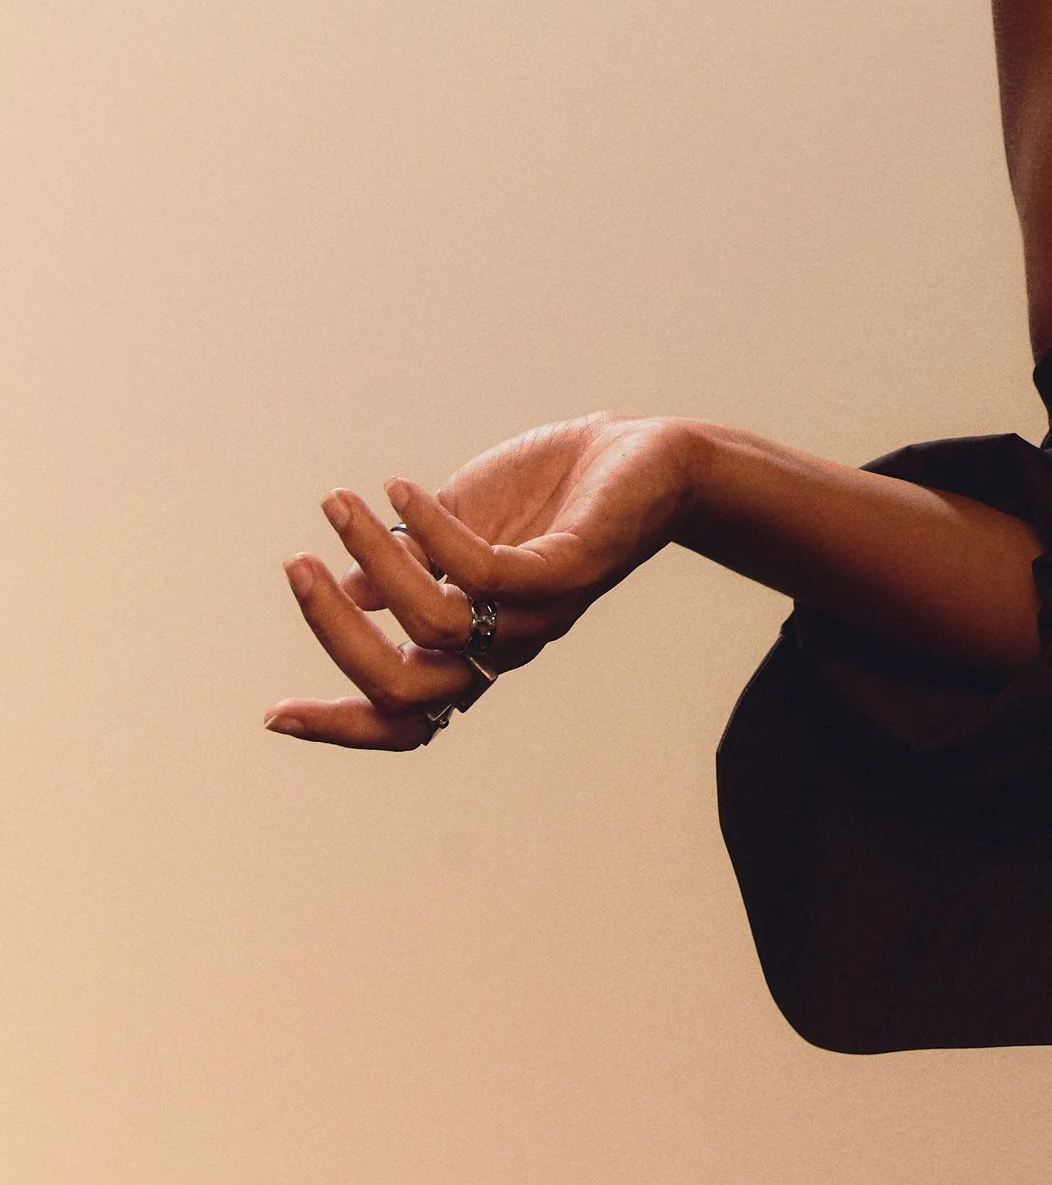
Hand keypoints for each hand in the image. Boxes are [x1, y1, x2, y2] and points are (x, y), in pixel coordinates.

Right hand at [265, 413, 701, 750]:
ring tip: (340, 503)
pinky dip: (431, 531)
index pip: (405, 717)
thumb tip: (344, 590)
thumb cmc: (550, 496)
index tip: (273, 716)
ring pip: (436, 625)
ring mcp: (538, 612)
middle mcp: (504, 642)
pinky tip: (400, 490)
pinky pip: (484, 571)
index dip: (341, 728)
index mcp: (473, 643)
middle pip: (408, 690)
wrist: (645, 457)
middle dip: (337, 635)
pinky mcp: (569, 570)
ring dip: (373, 559)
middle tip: (296, 567)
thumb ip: (409, 567)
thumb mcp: (461, 532)